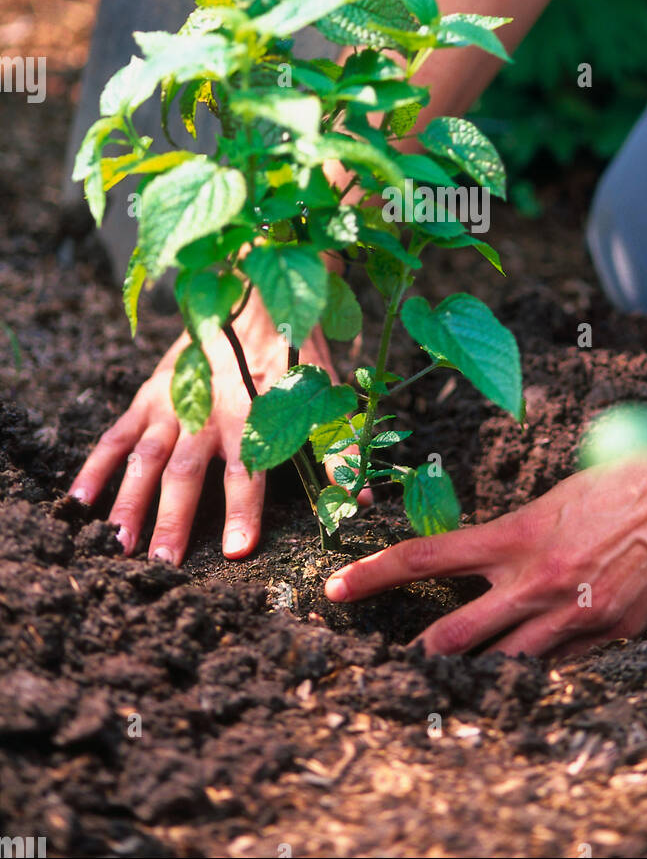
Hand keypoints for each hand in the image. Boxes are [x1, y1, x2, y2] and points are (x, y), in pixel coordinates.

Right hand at [69, 296, 336, 564]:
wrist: (250, 295)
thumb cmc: (291, 353)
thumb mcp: (320, 396)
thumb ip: (334, 449)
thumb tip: (357, 498)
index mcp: (251, 415)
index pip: (247, 470)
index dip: (243, 510)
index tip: (236, 550)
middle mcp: (206, 412)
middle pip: (186, 473)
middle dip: (173, 518)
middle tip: (161, 563)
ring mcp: (170, 404)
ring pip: (145, 458)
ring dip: (130, 501)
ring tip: (118, 544)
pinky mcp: (147, 397)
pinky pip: (115, 436)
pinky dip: (95, 467)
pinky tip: (78, 503)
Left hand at [324, 460, 646, 658]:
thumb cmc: (629, 474)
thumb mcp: (560, 497)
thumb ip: (525, 535)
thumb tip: (499, 563)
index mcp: (518, 532)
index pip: (428, 556)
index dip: (375, 574)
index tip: (336, 587)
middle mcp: (538, 577)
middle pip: (456, 633)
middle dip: (420, 656)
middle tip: (393, 669)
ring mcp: (577, 612)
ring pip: (507, 665)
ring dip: (476, 679)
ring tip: (451, 693)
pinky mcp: (617, 632)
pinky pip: (565, 668)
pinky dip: (543, 677)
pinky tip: (530, 686)